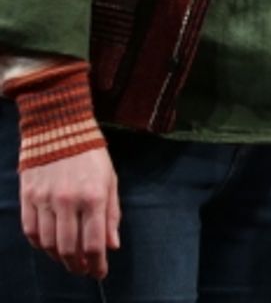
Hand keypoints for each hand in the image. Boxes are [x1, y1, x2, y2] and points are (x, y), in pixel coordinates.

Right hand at [20, 146, 120, 277]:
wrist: (59, 128)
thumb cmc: (91, 154)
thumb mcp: (110, 180)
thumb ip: (111, 214)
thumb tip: (112, 246)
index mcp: (93, 196)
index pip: (94, 243)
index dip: (97, 264)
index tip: (100, 273)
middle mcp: (68, 202)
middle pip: (69, 249)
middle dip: (78, 266)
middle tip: (83, 271)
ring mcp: (45, 201)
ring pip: (49, 244)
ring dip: (59, 258)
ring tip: (69, 260)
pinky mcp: (28, 198)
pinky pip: (31, 232)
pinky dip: (41, 245)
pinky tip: (50, 246)